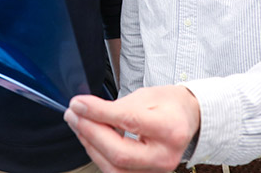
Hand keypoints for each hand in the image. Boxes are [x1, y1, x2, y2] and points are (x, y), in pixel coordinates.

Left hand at [64, 85, 200, 172]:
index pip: (129, 122)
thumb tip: (86, 111)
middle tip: (73, 114)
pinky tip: (90, 138)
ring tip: (78, 124)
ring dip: (90, 145)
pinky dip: (99, 154)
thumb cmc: (169, 105)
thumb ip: (117, 106)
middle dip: (90, 133)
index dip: (99, 113)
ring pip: (114, 168)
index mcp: (171, 129)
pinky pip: (116, 172)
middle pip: (119, 154)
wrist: (188, 120)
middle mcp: (166, 156)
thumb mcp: (146, 95)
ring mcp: (158, 172)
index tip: (79, 104)